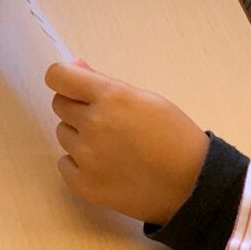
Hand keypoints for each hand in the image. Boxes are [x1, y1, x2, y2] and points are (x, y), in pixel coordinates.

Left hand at [44, 61, 208, 223]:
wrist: (192, 184)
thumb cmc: (174, 136)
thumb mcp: (146, 99)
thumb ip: (104, 82)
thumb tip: (73, 65)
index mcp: (109, 96)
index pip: (58, 77)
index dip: (63, 80)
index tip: (74, 88)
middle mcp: (92, 123)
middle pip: (60, 105)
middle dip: (78, 109)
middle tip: (106, 122)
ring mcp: (86, 156)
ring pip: (64, 135)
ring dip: (80, 136)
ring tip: (111, 147)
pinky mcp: (84, 184)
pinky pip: (65, 164)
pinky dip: (79, 164)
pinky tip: (104, 167)